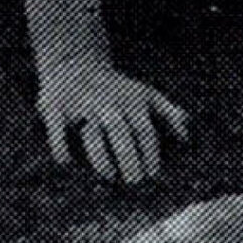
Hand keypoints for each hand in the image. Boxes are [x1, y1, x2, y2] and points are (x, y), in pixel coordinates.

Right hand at [37, 54, 190, 182]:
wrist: (73, 61)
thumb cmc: (116, 88)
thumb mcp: (144, 93)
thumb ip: (168, 112)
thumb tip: (186, 137)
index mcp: (131, 101)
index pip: (144, 130)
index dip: (150, 153)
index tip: (153, 174)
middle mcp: (107, 102)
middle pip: (120, 132)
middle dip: (129, 157)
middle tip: (134, 181)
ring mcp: (81, 104)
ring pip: (92, 133)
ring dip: (100, 157)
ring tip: (109, 176)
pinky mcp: (55, 106)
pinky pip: (57, 128)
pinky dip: (61, 146)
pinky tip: (67, 163)